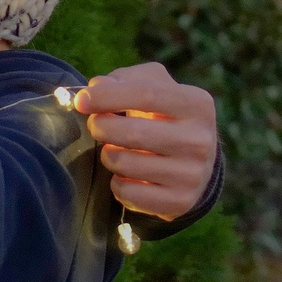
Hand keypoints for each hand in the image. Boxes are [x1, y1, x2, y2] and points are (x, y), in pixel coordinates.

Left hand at [70, 62, 218, 220]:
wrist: (196, 165)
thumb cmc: (165, 118)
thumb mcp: (156, 88)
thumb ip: (125, 80)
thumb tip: (96, 87)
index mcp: (196, 105)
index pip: (146, 93)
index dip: (106, 96)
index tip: (81, 100)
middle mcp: (199, 140)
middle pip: (132, 132)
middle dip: (101, 127)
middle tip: (96, 126)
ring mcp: (191, 174)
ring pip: (124, 163)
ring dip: (108, 155)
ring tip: (116, 150)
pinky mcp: (179, 202)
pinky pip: (127, 192)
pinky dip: (117, 183)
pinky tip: (128, 175)